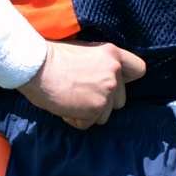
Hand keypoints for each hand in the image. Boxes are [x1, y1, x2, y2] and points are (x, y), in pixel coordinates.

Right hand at [18, 40, 146, 129]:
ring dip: (89, 113)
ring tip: (71, 99)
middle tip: (80, 94)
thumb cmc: (54, 57)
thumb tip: (107, 77)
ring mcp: (106, 91)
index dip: (127, 80)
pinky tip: (65, 107)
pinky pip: (88, 124)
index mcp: (114, 54)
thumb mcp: (86, 51)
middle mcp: (115, 72)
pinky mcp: (94, 108)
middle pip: (120, 100)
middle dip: (102, 102)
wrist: (37, 66)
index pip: (139, 70)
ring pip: (105, 115)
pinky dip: (76, 120)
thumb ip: (102, 63)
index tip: (114, 83)